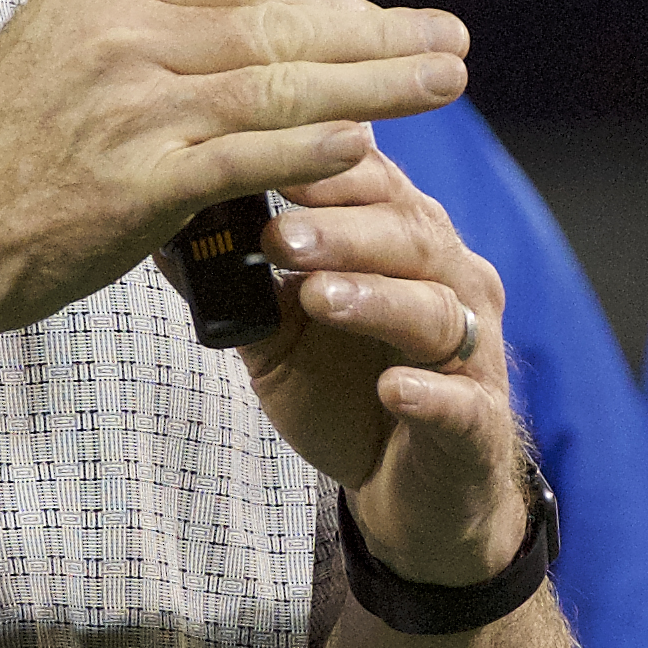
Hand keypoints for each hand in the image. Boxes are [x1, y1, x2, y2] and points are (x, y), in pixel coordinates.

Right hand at [0, 0, 466, 340]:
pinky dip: (315, 147)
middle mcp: (117, 32)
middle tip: (448, 37)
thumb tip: (239, 33)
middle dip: (374, 31)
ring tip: (442, 81)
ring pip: (281, 84)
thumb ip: (141, 35)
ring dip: (376, 84)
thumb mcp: (53, 55)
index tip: (373, 15)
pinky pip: (252, 155)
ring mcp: (130, 105)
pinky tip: (367, 143)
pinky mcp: (140, 180)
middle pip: (275, 22)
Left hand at [249, 147, 528, 590]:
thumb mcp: (284, 336)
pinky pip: (462, 405)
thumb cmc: (348, 395)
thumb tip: (170, 229)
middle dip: (343, 230)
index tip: (271, 152)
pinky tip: (394, 390)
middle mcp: (453, 285)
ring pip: (434, 310)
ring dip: (377, 298)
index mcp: (410, 245)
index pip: (378, 186)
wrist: (409, 496)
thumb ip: (245, 284)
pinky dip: (430, 395)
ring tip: (319, 295)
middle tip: (281, 233)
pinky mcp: (477, 426)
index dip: (330, 166)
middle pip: (410, 236)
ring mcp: (472, 354)